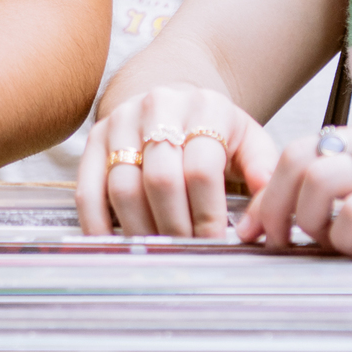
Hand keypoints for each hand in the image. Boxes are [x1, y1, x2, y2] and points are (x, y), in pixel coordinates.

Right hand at [74, 86, 278, 239]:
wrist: (175, 97)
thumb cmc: (216, 129)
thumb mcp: (249, 140)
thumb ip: (263, 173)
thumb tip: (263, 218)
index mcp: (204, 107)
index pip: (201, 169)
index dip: (208, 214)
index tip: (213, 243)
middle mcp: (158, 107)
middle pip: (160, 179)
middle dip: (175, 227)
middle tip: (185, 254)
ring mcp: (121, 122)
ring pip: (123, 187)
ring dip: (141, 231)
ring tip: (157, 252)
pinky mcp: (94, 139)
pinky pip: (87, 189)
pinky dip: (97, 224)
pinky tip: (115, 246)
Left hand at [240, 103, 351, 256]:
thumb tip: (338, 221)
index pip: (306, 144)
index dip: (271, 186)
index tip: (259, 223)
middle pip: (297, 156)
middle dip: (272, 204)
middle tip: (269, 241)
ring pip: (317, 178)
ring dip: (305, 219)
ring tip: (318, 246)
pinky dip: (344, 235)